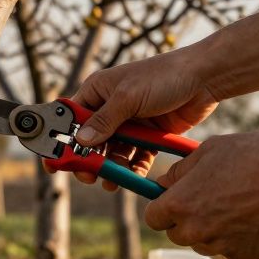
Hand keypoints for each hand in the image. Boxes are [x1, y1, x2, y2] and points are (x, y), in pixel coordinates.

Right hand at [67, 48, 219, 188]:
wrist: (204, 78)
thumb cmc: (164, 76)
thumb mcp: (128, 97)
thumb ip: (105, 120)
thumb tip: (81, 140)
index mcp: (98, 91)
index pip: (71, 118)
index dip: (61, 139)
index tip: (54, 161)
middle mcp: (110, 107)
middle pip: (90, 139)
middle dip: (88, 159)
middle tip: (88, 176)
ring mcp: (130, 122)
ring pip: (112, 151)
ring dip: (110, 167)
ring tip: (111, 182)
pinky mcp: (148, 135)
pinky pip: (136, 156)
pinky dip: (133, 167)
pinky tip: (133, 176)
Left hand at [144, 132, 258, 258]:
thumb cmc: (254, 156)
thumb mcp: (209, 151)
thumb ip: (179, 172)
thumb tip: (162, 183)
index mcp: (180, 205)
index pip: (153, 218)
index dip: (163, 208)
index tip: (174, 199)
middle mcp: (196, 231)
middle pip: (177, 234)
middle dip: (186, 219)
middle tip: (209, 198)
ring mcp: (220, 246)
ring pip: (203, 243)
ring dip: (211, 229)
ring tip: (236, 203)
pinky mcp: (244, 256)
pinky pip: (229, 249)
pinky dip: (236, 237)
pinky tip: (254, 215)